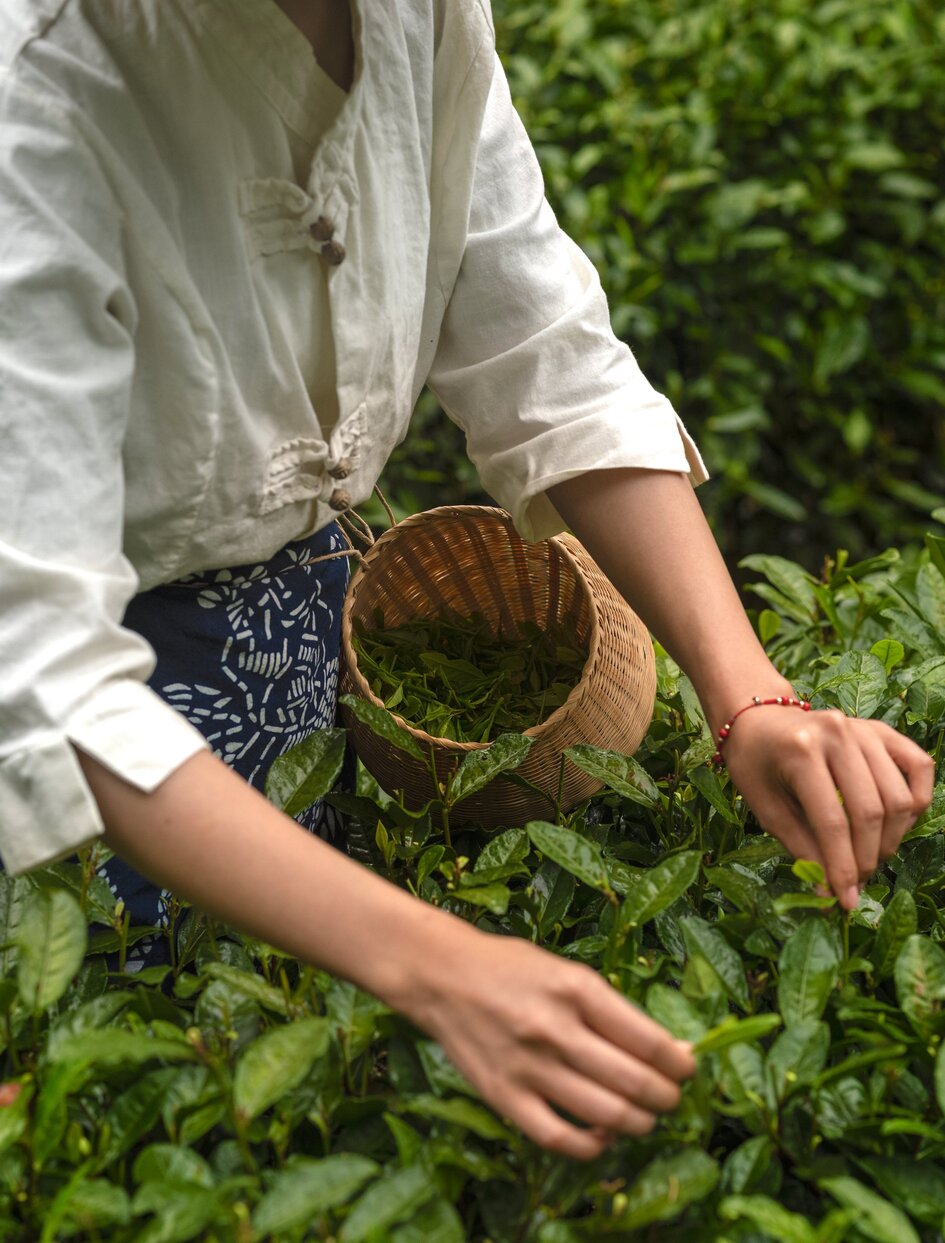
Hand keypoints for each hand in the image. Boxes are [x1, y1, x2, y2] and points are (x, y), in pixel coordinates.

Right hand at [401, 930, 695, 1159]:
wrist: (441, 975)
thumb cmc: (510, 967)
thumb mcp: (565, 972)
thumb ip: (611, 1010)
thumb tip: (668, 1048)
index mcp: (576, 989)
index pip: (649, 1041)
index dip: (679, 1063)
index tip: (687, 1068)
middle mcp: (556, 1029)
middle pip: (635, 1083)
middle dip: (667, 1098)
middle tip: (670, 1097)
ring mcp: (529, 1067)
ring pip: (607, 1115)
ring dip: (639, 1123)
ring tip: (643, 1116)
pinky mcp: (504, 1096)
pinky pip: (560, 1138)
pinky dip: (591, 1146)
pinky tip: (602, 1136)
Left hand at [722, 706, 934, 907]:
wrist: (758, 719)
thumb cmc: (755, 765)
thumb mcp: (765, 808)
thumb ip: (801, 848)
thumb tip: (830, 892)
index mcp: (800, 751)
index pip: (832, 822)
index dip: (842, 868)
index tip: (845, 900)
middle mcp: (837, 734)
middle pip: (871, 812)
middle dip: (866, 858)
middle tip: (856, 881)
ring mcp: (863, 728)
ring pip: (898, 797)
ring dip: (891, 838)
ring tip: (869, 855)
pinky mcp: (881, 730)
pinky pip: (919, 767)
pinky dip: (916, 801)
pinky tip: (897, 822)